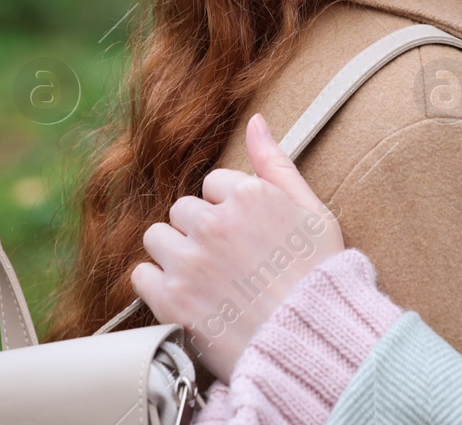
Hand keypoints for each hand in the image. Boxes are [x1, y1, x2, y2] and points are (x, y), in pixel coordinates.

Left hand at [132, 114, 345, 379]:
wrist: (310, 340)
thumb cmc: (320, 276)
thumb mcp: (313, 211)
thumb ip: (277, 163)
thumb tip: (257, 121)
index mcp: (249, 195)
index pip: (215, 185)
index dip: (232, 210)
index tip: (247, 236)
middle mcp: (214, 222)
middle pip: (184, 210)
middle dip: (201, 230)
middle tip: (228, 260)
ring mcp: (190, 261)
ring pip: (158, 237)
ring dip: (176, 253)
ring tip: (205, 278)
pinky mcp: (171, 299)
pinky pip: (141, 275)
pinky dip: (158, 284)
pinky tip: (187, 295)